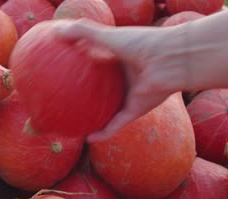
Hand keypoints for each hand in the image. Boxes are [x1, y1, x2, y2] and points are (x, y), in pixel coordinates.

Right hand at [57, 19, 185, 142]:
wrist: (170, 60)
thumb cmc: (142, 44)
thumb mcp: (109, 35)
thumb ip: (84, 32)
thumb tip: (56, 30)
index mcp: (120, 59)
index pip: (98, 63)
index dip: (83, 66)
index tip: (66, 70)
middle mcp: (125, 78)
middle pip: (103, 89)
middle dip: (88, 95)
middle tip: (68, 100)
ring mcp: (130, 95)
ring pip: (110, 110)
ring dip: (96, 119)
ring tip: (77, 125)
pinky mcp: (136, 109)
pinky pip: (116, 124)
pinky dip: (104, 132)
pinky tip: (88, 139)